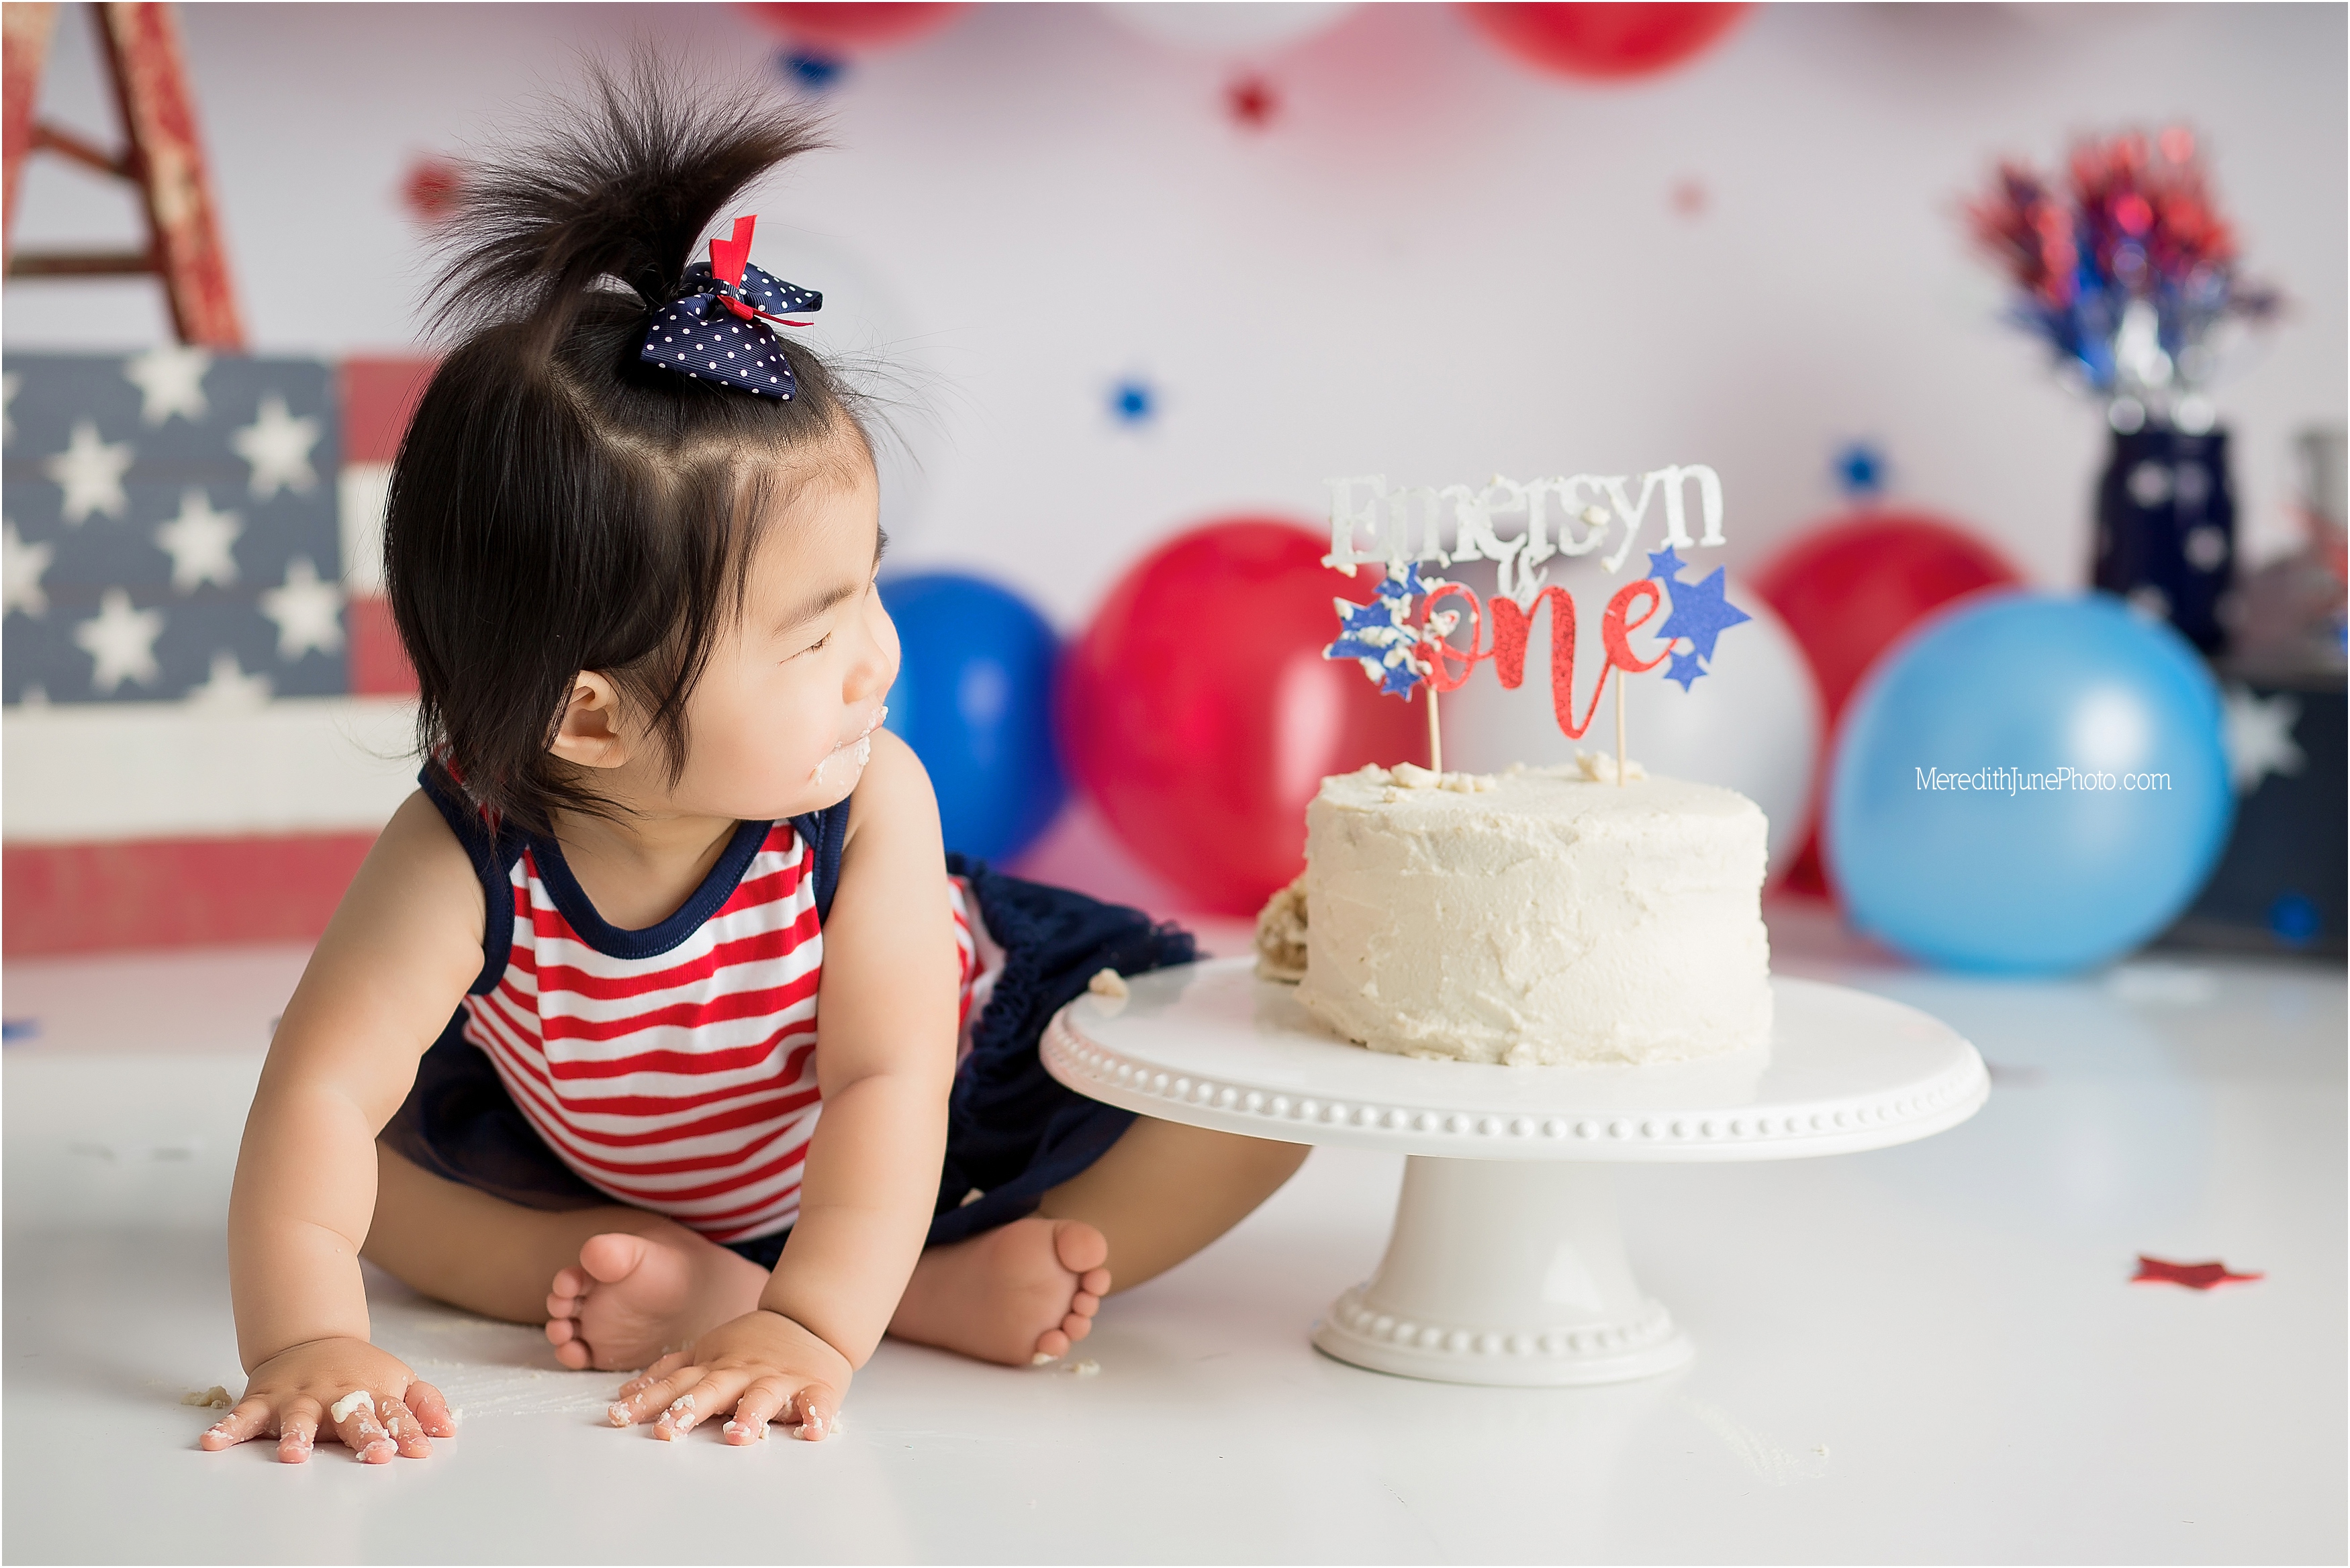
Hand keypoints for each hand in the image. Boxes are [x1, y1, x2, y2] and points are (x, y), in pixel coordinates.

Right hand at [198, 1336, 454, 1463]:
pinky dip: (227, 1428)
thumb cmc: (359, 1373)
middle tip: (374, 1453)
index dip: (407, 1431)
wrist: (311, 1340)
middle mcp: (334, 1395)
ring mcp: (298, 1397)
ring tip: (293, 1454)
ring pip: (297, 1417)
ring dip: (296, 1435)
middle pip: (352, 1416)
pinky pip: (242, 1416)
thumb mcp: (398, 1381)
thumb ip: (423, 1405)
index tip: (417, 1450)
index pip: (393, 1413)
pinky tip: (214, 1442)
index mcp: (370, 1393)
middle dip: (363, 1435)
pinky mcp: (264, 1400)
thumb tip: (448, 1430)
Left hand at [605, 1309, 851, 1443]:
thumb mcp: (708, 1352)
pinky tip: (812, 1432)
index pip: (677, 1384)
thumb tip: (624, 1395)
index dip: (649, 1401)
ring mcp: (780, 1379)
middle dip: (689, 1409)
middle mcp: (744, 1371)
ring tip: (737, 1436)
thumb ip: (669, 1374)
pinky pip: (816, 1403)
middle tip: (667, 1432)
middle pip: (714, 1389)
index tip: (619, 1417)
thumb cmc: (754, 1344)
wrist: (811, 1320)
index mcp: (716, 1366)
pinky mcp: (816, 1387)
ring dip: (750, 1414)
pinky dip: (816, 1416)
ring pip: (763, 1395)